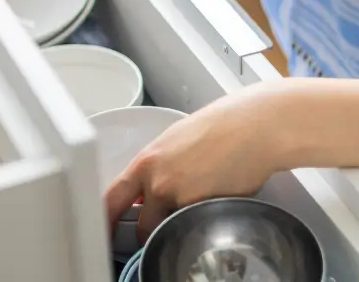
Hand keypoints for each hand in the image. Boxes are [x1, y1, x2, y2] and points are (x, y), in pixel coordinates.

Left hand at [104, 84, 292, 242]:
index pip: (112, 198)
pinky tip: (214, 202)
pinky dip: (200, 220)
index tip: (104, 228)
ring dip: (176, 226)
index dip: (105, 217)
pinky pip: (195, 224)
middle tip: (157, 228)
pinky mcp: (205, 210)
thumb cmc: (220, 128)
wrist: (254, 127)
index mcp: (146, 161)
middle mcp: (158, 182)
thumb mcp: (174, 141)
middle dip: (147, 230)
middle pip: (140, 224)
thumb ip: (158, 167)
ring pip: (169, 228)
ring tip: (195, 207)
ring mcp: (181, 198)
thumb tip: (151, 188)